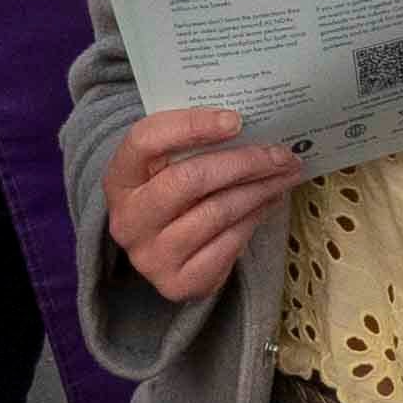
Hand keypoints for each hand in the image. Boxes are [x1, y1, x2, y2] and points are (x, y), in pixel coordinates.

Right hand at [98, 101, 308, 305]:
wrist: (161, 253)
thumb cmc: (171, 195)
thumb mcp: (164, 167)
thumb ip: (190, 145)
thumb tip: (251, 126)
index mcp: (118, 178)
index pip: (146, 140)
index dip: (191, 126)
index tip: (236, 120)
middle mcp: (128, 219)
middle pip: (189, 179)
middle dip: (243, 163)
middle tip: (281, 154)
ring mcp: (150, 256)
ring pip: (216, 213)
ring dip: (259, 191)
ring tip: (284, 175)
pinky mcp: (178, 283)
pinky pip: (228, 245)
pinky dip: (255, 219)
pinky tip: (269, 203)